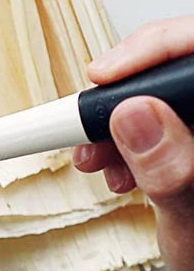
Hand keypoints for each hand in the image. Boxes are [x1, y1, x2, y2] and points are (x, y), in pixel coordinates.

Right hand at [73, 15, 193, 270]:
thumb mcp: (193, 218)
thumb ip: (169, 166)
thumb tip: (134, 114)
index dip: (149, 51)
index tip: (101, 76)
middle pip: (173, 68)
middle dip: (122, 97)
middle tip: (87, 124)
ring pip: (161, 96)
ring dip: (116, 125)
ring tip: (95, 158)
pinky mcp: (188, 143)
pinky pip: (160, 122)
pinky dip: (127, 142)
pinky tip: (116, 168)